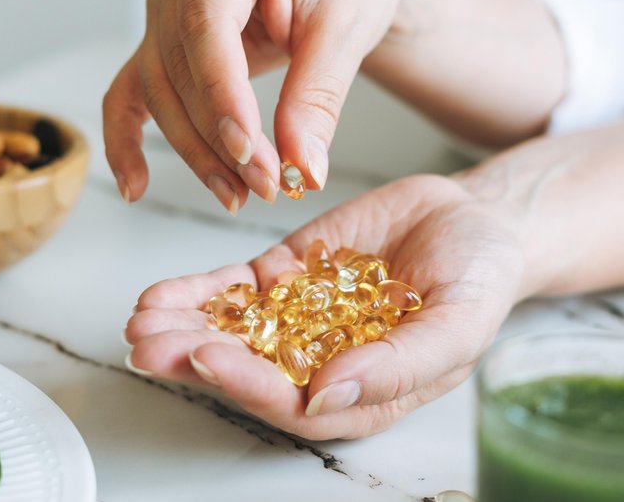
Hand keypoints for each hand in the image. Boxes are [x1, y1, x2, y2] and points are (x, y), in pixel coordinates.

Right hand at [103, 0, 412, 212]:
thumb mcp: (347, 31)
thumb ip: (317, 98)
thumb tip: (302, 167)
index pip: (206, 23)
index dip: (221, 94)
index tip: (248, 150)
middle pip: (179, 63)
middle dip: (218, 134)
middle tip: (263, 184)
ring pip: (161, 87)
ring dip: (196, 149)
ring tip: (238, 193)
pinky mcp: (163, 35)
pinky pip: (133, 88)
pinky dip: (128, 137)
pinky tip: (137, 185)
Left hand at [124, 174, 522, 439]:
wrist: (477, 219)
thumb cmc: (481, 280)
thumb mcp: (458, 324)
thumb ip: (397, 365)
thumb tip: (328, 398)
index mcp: (360, 392)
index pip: (293, 403)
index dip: (248, 385)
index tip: (208, 359)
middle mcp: (320, 363)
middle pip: (247, 371)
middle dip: (193, 358)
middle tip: (149, 345)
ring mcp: (299, 319)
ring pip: (230, 331)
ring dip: (182, 328)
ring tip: (141, 320)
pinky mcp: (286, 277)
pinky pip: (233, 290)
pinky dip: (196, 292)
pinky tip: (159, 295)